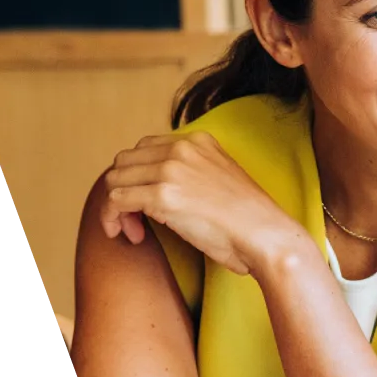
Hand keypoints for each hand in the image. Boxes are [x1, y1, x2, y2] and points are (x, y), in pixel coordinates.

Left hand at [99, 131, 307, 277]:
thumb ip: (192, 171)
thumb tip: (157, 186)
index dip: (137, 177)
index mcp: (198, 141)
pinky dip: (112, 219)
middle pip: (124, 162)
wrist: (264, 234)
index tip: (145, 203)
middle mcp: (181, 148)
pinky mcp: (162, 196)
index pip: (144, 148)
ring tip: (134, 230)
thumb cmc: (247, 218)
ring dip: (115, 208)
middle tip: (136, 220)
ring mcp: (170, 170)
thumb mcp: (220, 177)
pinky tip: (132, 235)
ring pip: (114, 181)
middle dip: (123, 191)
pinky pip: (115, 201)